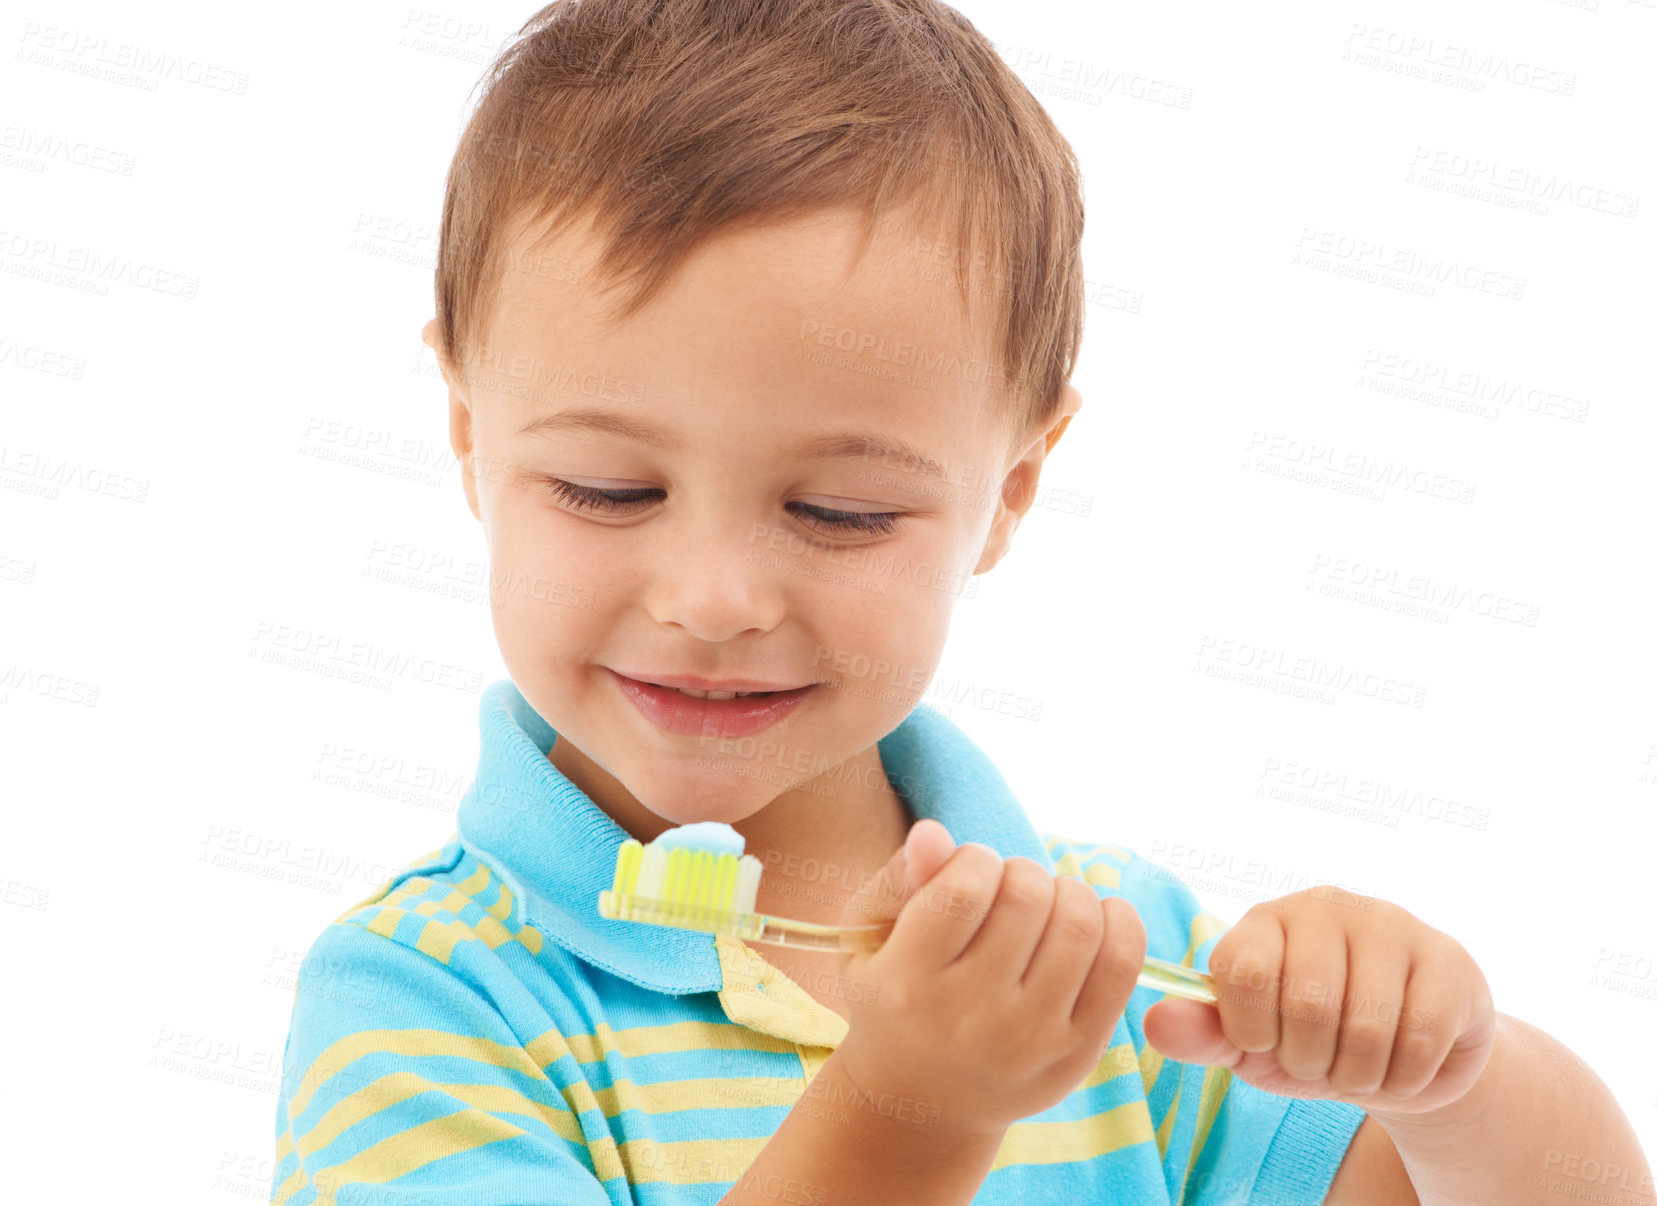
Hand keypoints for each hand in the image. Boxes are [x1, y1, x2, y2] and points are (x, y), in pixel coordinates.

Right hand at [828, 819, 1146, 1139]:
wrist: (926, 1100)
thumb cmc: (895, 997)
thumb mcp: (870, 939)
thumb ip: (899, 879)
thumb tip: (933, 832)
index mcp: (909, 984)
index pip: (966, 889)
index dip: (975, 859)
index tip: (969, 872)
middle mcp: (971, 1018)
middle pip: (1027, 897)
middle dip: (1022, 873)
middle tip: (1007, 891)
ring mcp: (1031, 1040)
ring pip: (1079, 924)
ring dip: (1067, 892)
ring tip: (1045, 905)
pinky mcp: (1078, 1052)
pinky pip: (1121, 965)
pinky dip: (1118, 921)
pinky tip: (1095, 916)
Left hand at [1141, 887, 1496, 1118]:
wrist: (1406, 1056)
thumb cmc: (1313, 1041)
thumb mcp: (1252, 1046)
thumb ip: (1203, 1034)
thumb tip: (1154, 1022)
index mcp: (1266, 921)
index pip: (1242, 971)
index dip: (1252, 1030)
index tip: (1264, 1043)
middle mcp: (1325, 907)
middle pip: (1306, 1004)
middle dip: (1309, 1061)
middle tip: (1319, 1062)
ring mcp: (1391, 925)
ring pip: (1365, 1028)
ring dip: (1358, 1075)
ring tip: (1358, 1065)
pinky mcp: (1448, 959)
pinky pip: (1419, 1040)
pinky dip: (1403, 1077)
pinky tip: (1399, 1064)